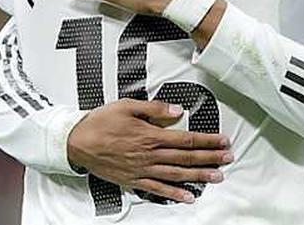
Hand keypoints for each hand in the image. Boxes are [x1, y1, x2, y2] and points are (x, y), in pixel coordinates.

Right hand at [67, 98, 232, 203]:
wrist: (76, 142)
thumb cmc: (100, 122)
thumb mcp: (127, 106)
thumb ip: (155, 108)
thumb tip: (177, 110)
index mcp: (150, 135)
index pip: (186, 139)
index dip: (207, 141)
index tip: (222, 141)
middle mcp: (149, 154)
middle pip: (186, 158)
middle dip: (210, 158)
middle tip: (228, 159)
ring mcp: (142, 170)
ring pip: (176, 175)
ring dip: (198, 177)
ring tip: (216, 177)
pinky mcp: (133, 180)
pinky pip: (157, 189)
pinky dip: (173, 194)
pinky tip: (187, 197)